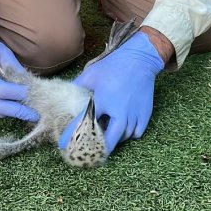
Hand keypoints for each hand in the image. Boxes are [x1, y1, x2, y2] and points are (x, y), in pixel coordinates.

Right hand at [0, 34, 39, 121]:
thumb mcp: (2, 53)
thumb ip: (15, 68)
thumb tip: (30, 83)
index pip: (1, 90)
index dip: (18, 93)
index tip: (34, 93)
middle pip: (0, 108)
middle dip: (20, 112)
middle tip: (36, 115)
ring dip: (15, 112)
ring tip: (30, 111)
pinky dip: (7, 110)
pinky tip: (18, 106)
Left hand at [58, 31, 164, 153]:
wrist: (140, 60)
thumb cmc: (113, 66)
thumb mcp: (91, 74)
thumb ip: (77, 87)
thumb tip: (65, 96)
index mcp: (102, 101)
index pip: (84, 123)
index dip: (73, 135)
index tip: (65, 144)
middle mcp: (119, 112)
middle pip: (108, 141)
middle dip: (98, 148)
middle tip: (90, 150)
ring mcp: (134, 115)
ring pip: (123, 138)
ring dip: (113, 139)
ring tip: (105, 136)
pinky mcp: (145, 114)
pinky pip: (136, 133)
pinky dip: (128, 134)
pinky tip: (122, 129)